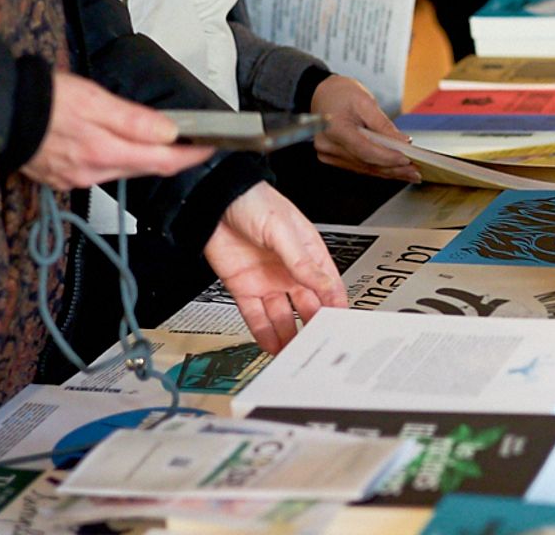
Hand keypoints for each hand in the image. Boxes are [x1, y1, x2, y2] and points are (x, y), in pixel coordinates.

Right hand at [21, 72, 213, 190]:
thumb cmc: (42, 98)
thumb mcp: (93, 99)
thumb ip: (133, 119)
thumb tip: (170, 131)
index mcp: (104, 151)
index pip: (162, 160)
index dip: (190, 156)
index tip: (210, 146)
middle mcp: (92, 172)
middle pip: (145, 167)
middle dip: (170, 156)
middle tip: (191, 142)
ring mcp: (76, 178)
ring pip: (123, 169)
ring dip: (142, 156)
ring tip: (156, 140)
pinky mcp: (61, 178)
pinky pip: (99, 171)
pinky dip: (113, 158)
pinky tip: (112, 144)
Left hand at [203, 182, 345, 352]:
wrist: (214, 200)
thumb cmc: (254, 202)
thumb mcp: (283, 230)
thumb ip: (302, 261)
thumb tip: (324, 284)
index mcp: (308, 254)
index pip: (328, 287)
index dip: (335, 307)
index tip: (339, 326)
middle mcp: (290, 272)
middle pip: (307, 307)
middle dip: (313, 327)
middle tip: (318, 348)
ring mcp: (267, 282)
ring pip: (283, 317)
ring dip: (289, 336)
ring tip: (295, 355)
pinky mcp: (244, 289)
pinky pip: (256, 317)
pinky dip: (264, 334)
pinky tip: (272, 347)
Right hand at [310, 75, 419, 182]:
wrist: (322, 93)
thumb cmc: (340, 93)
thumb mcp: (365, 101)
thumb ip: (383, 125)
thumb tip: (402, 142)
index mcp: (334, 128)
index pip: (364, 150)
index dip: (387, 157)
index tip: (406, 159)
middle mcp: (328, 145)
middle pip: (366, 163)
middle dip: (393, 168)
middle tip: (414, 171)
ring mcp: (328, 154)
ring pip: (364, 168)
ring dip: (388, 172)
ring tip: (409, 173)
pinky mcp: (333, 158)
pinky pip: (359, 166)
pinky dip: (378, 168)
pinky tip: (394, 170)